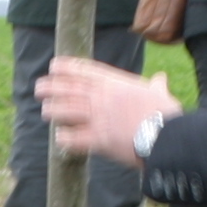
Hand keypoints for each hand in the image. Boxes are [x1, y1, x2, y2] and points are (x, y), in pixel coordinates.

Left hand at [42, 58, 179, 164]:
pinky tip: (59, 138)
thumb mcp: (160, 94)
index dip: (66, 68)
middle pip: (70, 89)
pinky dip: (65, 138)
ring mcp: (98, 118)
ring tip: (45, 112)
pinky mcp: (99, 140)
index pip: (85, 71)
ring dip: (53, 111)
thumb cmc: (166, 114)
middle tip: (39, 88)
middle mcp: (102, 98)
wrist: (167, 137)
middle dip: (51, 87)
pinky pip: (74, 138)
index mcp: (116, 84)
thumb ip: (156, 86)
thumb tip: (161, 78)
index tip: (53, 66)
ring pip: (67, 111)